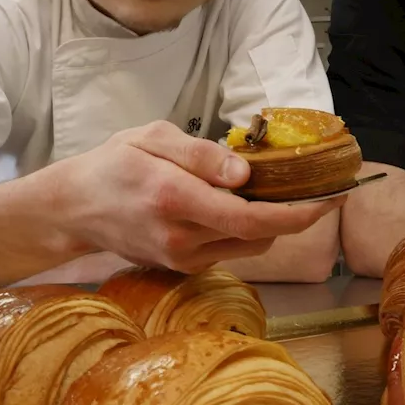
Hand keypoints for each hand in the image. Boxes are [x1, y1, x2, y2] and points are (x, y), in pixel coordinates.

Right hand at [52, 120, 343, 273]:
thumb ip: (199, 154)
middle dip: (295, 213)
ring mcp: (182, 258)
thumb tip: (245, 173)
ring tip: (273, 190)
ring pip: (249, 244)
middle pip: (259, 234)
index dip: (298, 213)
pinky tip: (239, 204)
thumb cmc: (114, 164)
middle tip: (318, 188)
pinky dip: (246, 228)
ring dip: (270, 221)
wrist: (73, 208)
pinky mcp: (183, 266)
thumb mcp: (151, 138)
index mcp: (174, 198)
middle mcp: (182, 237)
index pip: (250, 216)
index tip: (330, 198)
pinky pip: (231, 248)